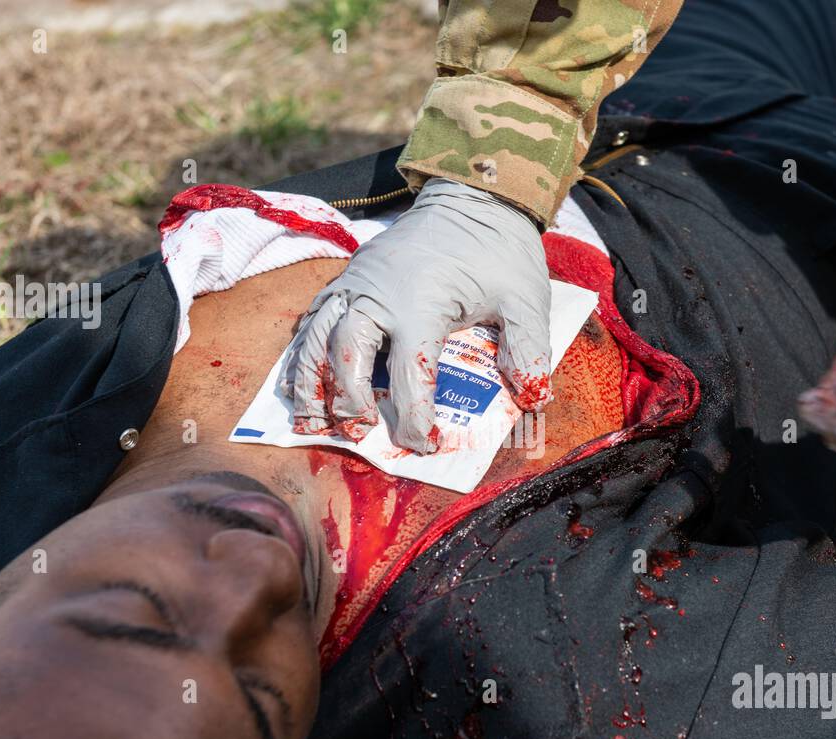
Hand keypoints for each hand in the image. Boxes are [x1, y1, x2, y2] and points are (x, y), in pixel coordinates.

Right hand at [282, 177, 551, 452]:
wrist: (472, 196)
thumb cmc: (498, 250)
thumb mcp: (525, 297)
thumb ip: (527, 348)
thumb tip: (531, 398)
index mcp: (421, 304)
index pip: (410, 375)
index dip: (414, 418)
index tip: (424, 445)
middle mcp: (378, 294)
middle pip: (346, 356)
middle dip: (348, 400)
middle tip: (359, 431)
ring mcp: (356, 283)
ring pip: (316, 338)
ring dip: (310, 382)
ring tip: (312, 420)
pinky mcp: (348, 278)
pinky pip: (313, 318)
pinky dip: (303, 353)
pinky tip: (305, 381)